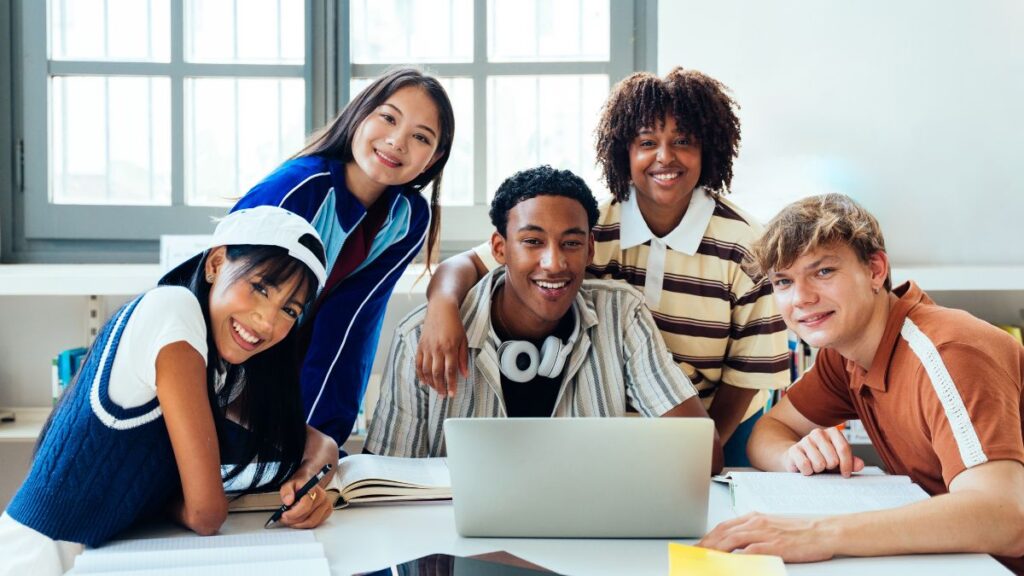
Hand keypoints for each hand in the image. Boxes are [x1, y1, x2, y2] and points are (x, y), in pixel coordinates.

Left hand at [276, 473, 332, 528]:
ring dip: (299, 524)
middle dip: (293, 520)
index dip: (294, 513)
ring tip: (290, 520)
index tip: (284, 515)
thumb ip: (287, 492)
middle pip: (307, 516)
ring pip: (311, 522)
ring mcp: (326, 505)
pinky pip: (315, 524)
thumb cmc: (299, 485)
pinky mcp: (328, 511)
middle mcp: (322, 497)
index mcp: (313, 489)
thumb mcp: (288, 485)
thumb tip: (288, 501)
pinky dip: (305, 525)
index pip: (305, 505)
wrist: (308, 483)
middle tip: (284, 519)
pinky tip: (298, 520)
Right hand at [415, 301, 467, 396]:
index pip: (451, 371)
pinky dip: (420, 374)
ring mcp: (427, 348)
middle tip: (444, 395)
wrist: (441, 309)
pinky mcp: (420, 345)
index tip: (453, 394)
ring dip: (431, 382)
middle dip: (440, 387)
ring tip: (435, 390)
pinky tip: (423, 381)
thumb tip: (465, 374)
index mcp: (450, 348)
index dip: (452, 384)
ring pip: (427, 370)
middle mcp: (438, 349)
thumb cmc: (454, 324)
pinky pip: (418, 363)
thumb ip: (463, 358)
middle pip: (437, 373)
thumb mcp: (464, 340)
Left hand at [698, 513, 835, 562]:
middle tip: (695, 553)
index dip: (709, 535)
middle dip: (706, 543)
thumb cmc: (800, 532)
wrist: (822, 532)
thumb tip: (738, 544)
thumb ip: (755, 532)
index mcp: (755, 518)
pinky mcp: (773, 545)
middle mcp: (756, 523)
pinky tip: (727, 561)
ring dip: (715, 549)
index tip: (699, 544)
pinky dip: (736, 556)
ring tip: (704, 557)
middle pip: (723, 532)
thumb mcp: (772, 527)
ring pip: (732, 539)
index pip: (725, 526)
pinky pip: (750, 551)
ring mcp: (764, 533)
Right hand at [783, 427, 864, 476]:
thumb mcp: (838, 460)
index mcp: (832, 432)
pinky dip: (808, 472)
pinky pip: (806, 465)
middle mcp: (818, 433)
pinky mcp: (794, 450)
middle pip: (832, 459)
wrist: (798, 458)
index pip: (844, 448)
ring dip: (819, 470)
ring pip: (819, 463)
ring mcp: (805, 440)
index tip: (846, 474)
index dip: (847, 465)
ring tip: (816, 467)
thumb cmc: (822, 458)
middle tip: (826, 467)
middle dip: (830, 468)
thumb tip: (860, 465)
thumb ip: (851, 462)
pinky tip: (807, 469)